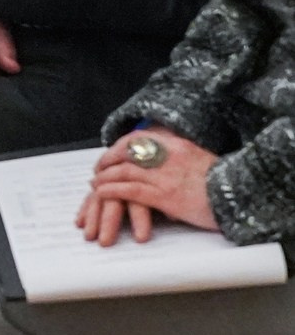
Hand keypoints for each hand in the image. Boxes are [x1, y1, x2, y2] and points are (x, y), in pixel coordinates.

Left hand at [78, 126, 218, 244]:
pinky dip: (111, 190)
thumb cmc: (224, 182)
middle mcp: (166, 155)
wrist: (241, 196)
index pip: (137, 139)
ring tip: (95, 184)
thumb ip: (179, 157)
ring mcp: (164, 175)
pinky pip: (129, 190)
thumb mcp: (201, 159)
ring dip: (104, 177)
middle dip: (106, 161)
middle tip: (97, 170)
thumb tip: (164, 162)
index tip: (110, 154)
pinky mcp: (164, 195)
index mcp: (176, 144)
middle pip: (125, 153)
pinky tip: (100, 193)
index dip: (119, 147)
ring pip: (123, 171)